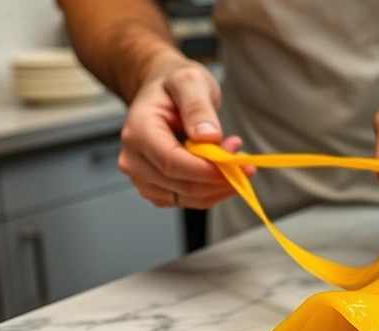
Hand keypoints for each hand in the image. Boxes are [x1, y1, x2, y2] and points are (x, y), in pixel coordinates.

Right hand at [118, 54, 253, 209]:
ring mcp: (142, 177)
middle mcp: (134, 159)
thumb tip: (209, 137)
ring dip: (218, 186)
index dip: (207, 170)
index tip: (236, 165)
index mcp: (138, 132)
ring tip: (235, 161)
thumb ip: (198, 108)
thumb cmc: (173, 84)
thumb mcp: (190, 81)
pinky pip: (187, 201)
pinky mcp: (156, 188)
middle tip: (244, 161)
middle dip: (219, 178)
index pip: (172, 163)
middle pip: (181, 185)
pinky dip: (211, 191)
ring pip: (187, 198)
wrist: (162, 91)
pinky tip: (222, 171)